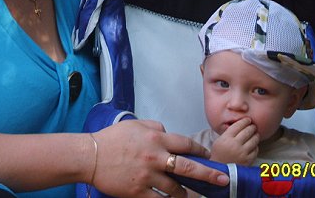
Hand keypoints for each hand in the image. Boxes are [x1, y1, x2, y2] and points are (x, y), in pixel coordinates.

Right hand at [91, 119, 229, 197]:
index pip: (186, 144)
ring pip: (176, 189)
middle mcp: (155, 157)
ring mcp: (147, 176)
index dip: (201, 150)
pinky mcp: (138, 191)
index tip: (209, 156)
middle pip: (189, 167)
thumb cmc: (111, 139)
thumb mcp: (135, 124)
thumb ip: (155, 126)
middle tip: (224, 180)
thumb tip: (168, 131)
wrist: (91, 156)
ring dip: (186, 193)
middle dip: (209, 174)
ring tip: (191, 196)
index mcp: (156, 138)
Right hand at [210, 118, 258, 164]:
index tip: (248, 120)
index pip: (238, 125)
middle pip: (248, 131)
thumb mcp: (219, 140)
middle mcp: (235, 145)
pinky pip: (256, 149)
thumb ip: (229, 132)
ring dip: (256, 135)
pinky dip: (256, 145)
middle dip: (252, 126)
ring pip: (254, 139)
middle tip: (253, 125)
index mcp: (226, 138)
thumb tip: (240, 124)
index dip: (245, 121)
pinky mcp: (248, 160)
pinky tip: (253, 144)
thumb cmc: (219, 154)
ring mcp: (242, 153)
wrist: (220, 170)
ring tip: (255, 133)